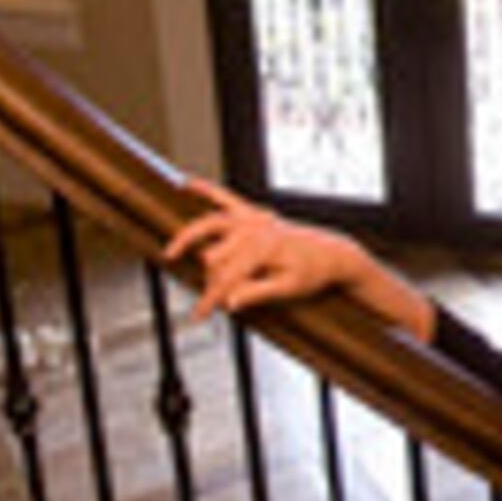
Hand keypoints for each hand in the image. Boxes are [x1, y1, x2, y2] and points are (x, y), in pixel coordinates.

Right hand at [162, 180, 423, 334]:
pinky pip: (226, 196)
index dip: (210, 300)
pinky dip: (206, 189)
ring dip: (189, 237)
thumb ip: (257, 294)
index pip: (226, 279)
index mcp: (263, 249)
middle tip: (209, 302)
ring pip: (210, 225)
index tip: (198, 316)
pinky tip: (187, 184)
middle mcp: (255, 229)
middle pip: (214, 257)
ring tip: (171, 252)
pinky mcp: (255, 212)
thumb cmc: (311, 274)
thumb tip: (230, 303)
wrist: (331, 254)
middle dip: (209, 281)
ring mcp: (254, 218)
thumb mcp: (288, 290)